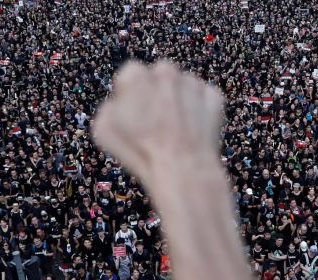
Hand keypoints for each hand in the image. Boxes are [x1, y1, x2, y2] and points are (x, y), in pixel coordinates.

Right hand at [92, 60, 224, 189]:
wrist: (181, 168)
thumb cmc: (139, 150)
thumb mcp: (103, 129)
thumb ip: (109, 106)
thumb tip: (118, 103)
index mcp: (136, 75)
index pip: (131, 74)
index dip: (130, 93)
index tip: (133, 110)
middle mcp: (166, 71)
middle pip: (159, 76)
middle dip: (156, 91)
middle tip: (156, 119)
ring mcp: (192, 83)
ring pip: (183, 86)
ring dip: (178, 99)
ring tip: (175, 128)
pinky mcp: (214, 96)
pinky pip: (204, 98)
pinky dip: (200, 109)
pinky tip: (192, 129)